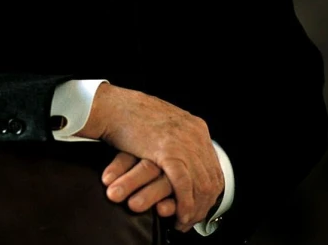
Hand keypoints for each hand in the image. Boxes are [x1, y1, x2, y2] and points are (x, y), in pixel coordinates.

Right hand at [80, 84, 223, 231]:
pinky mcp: (168, 151)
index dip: (208, 191)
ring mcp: (183, 142)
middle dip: (203, 204)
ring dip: (194, 208)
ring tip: (184, 221)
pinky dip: (183, 204)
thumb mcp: (165, 124)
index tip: (200, 205)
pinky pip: (183, 185)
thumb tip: (184, 157)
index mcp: (196, 127)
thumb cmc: (132, 115)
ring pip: (201, 184)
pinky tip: (178, 214)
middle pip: (211, 178)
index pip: (214, 167)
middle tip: (192, 219)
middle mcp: (194, 134)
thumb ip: (179, 138)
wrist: (114, 106)